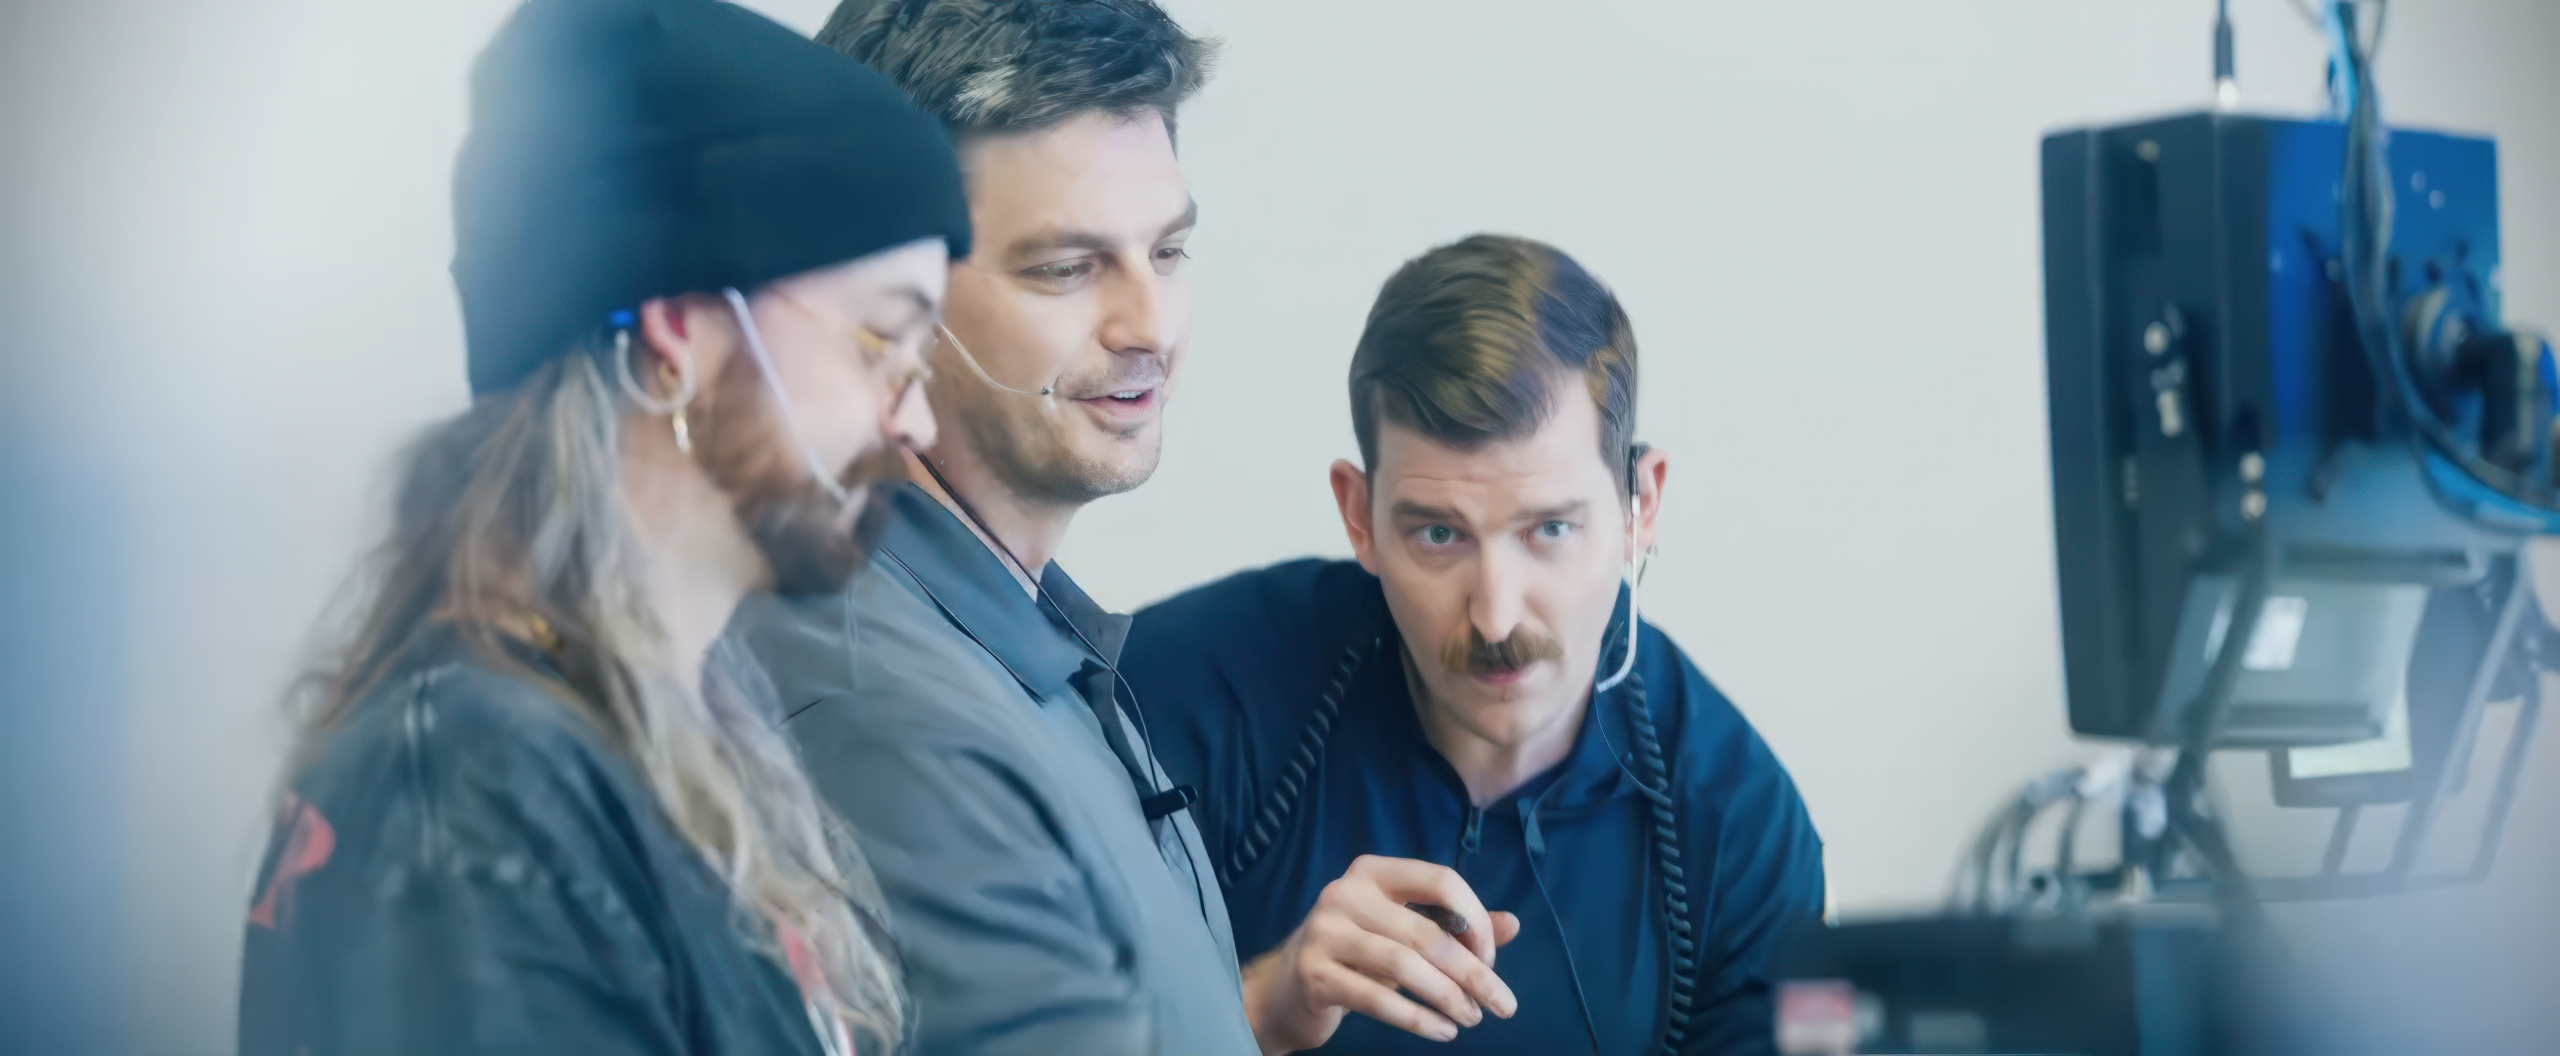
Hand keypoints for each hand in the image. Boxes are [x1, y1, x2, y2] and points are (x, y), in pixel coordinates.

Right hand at [1243, 855, 1522, 1052]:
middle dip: (1472, 972)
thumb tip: (1513, 924)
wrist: (1286, 989)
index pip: (1440, 881)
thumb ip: (1456, 927)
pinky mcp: (1314, 974)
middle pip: (1426, 931)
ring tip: (1471, 1018)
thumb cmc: (1357, 955)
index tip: (1492, 958)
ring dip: (1448, 997)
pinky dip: (1418, 1019)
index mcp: (1373, 873)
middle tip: (1501, 1004)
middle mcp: (1344, 893)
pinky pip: (1378, 998)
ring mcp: (1324, 933)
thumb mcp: (1406, 934)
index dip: (1475, 920)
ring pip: (1403, 965)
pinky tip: (1442, 1031)